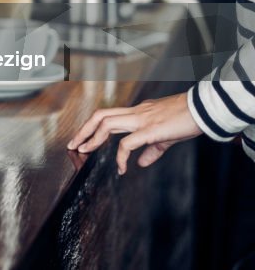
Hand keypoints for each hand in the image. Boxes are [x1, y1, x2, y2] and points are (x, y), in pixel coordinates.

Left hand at [67, 93, 202, 174]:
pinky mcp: (151, 130)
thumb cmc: (188, 120)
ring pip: (106, 123)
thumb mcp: (167, 136)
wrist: (205, 110)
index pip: (108, 115)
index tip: (82, 140)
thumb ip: (152, 149)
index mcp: (138, 112)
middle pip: (100, 116)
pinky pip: (127, 143)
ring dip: (92, 138)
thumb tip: (140, 163)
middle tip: (73, 146)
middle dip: (83, 130)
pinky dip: (120, 156)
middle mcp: (136, 112)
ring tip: (83, 151)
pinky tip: (121, 168)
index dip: (93, 127)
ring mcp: (142, 119)